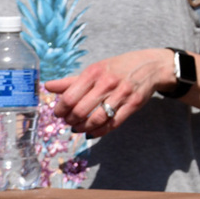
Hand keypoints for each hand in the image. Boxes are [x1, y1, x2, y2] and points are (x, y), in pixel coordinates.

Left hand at [43, 48, 173, 136]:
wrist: (151, 66)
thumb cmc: (119, 67)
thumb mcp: (96, 69)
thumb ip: (72, 80)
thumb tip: (48, 86)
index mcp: (94, 72)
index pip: (69, 97)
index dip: (60, 109)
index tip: (58, 113)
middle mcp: (107, 83)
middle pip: (80, 110)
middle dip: (70, 120)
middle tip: (68, 122)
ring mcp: (122, 94)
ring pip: (96, 119)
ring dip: (83, 128)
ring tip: (78, 128)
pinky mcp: (133, 105)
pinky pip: (112, 124)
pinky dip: (99, 132)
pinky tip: (92, 132)